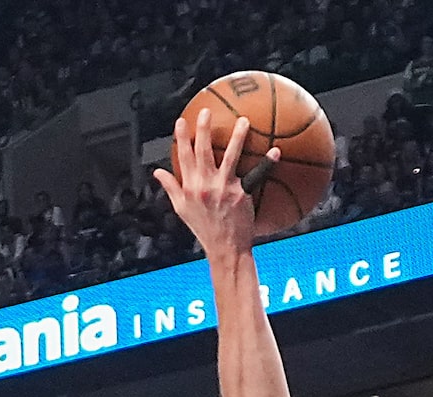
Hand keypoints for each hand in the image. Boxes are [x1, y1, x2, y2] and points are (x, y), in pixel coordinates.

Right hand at [151, 106, 259, 261]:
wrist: (225, 248)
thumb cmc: (203, 229)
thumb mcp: (181, 209)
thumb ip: (170, 187)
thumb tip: (157, 171)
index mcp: (189, 186)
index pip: (183, 156)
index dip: (181, 137)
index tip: (182, 121)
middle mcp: (205, 185)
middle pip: (203, 150)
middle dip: (203, 128)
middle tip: (206, 111)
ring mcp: (224, 188)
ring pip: (230, 156)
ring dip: (237, 137)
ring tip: (244, 121)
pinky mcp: (241, 195)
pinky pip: (256, 175)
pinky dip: (266, 163)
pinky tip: (276, 151)